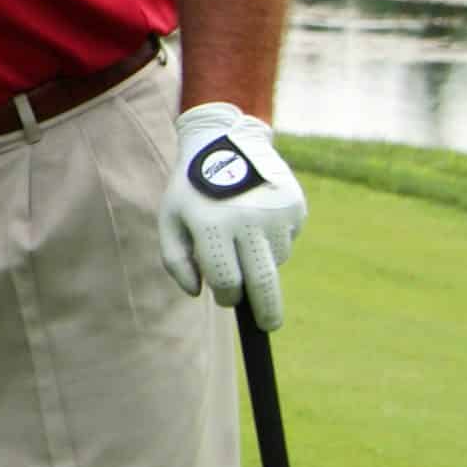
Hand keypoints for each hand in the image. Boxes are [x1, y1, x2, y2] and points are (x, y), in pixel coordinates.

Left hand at [159, 104, 306, 329]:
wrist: (224, 140)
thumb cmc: (192, 189)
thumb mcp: (171, 219)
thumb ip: (176, 261)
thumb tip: (198, 293)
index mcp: (211, 224)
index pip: (227, 281)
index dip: (226, 296)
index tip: (228, 299)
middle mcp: (246, 219)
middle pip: (264, 283)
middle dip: (267, 313)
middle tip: (268, 325)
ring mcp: (274, 211)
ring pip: (275, 260)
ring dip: (261, 260)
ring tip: (242, 230)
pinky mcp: (294, 204)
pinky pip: (288, 238)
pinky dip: (274, 238)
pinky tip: (257, 213)